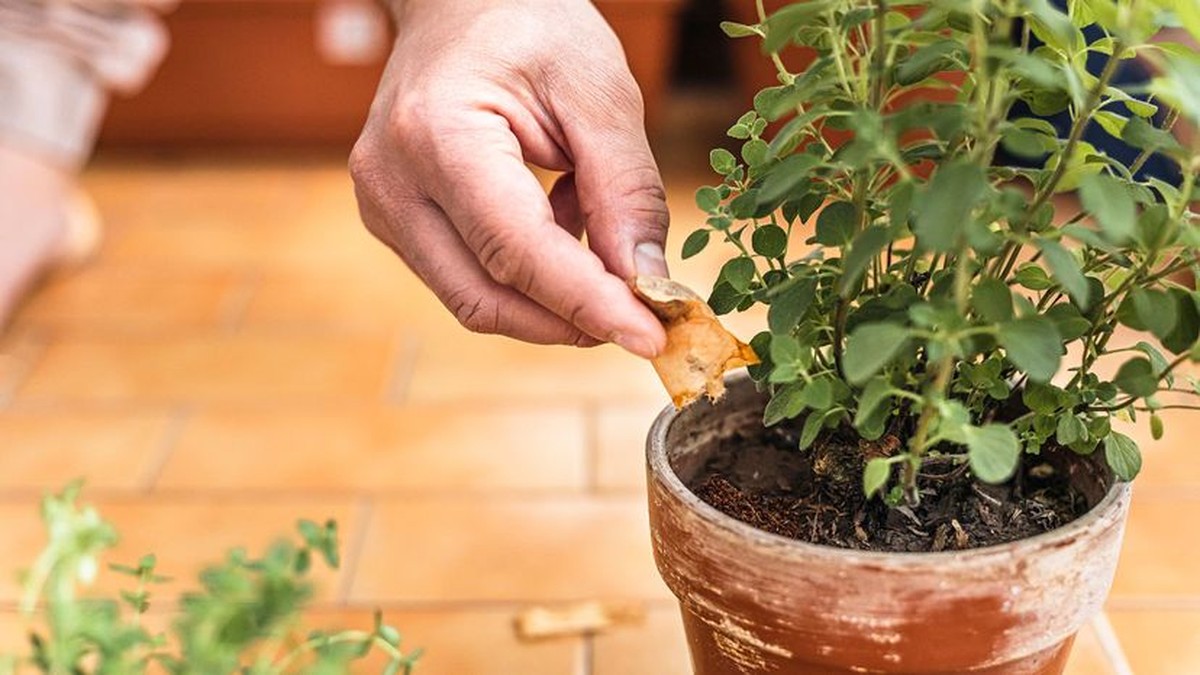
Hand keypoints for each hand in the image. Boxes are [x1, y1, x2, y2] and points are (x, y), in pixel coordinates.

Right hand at [350, 0, 669, 357]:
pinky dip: (527, 273)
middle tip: (644, 314)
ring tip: (591, 222)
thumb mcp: (598, 90)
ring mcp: (384, 207)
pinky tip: (557, 215)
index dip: (588, 304)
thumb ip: (624, 189)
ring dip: (551, 293)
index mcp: (437, 135)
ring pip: (476, 299)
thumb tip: (645, 281)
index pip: (517, 252)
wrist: (460, 0)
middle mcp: (392, 182)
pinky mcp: (395, 222)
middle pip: (486, 297)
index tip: (652, 338)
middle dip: (571, 318)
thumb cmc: (528, 26)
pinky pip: (468, 278)